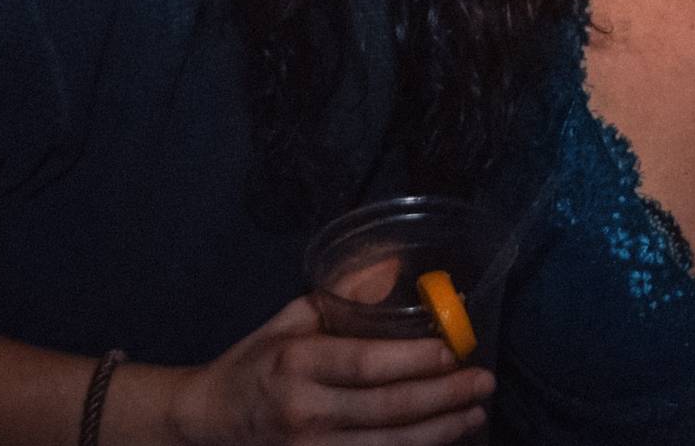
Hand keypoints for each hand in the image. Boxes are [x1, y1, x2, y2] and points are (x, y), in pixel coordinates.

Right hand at [161, 296, 490, 445]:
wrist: (211, 420)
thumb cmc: (257, 361)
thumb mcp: (291, 319)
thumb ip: (343, 296)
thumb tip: (395, 266)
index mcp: (297, 363)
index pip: (366, 365)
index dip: (415, 360)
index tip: (455, 351)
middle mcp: (304, 411)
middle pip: (387, 409)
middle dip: (443, 398)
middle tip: (484, 383)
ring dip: (439, 432)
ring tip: (475, 414)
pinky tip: (442, 441)